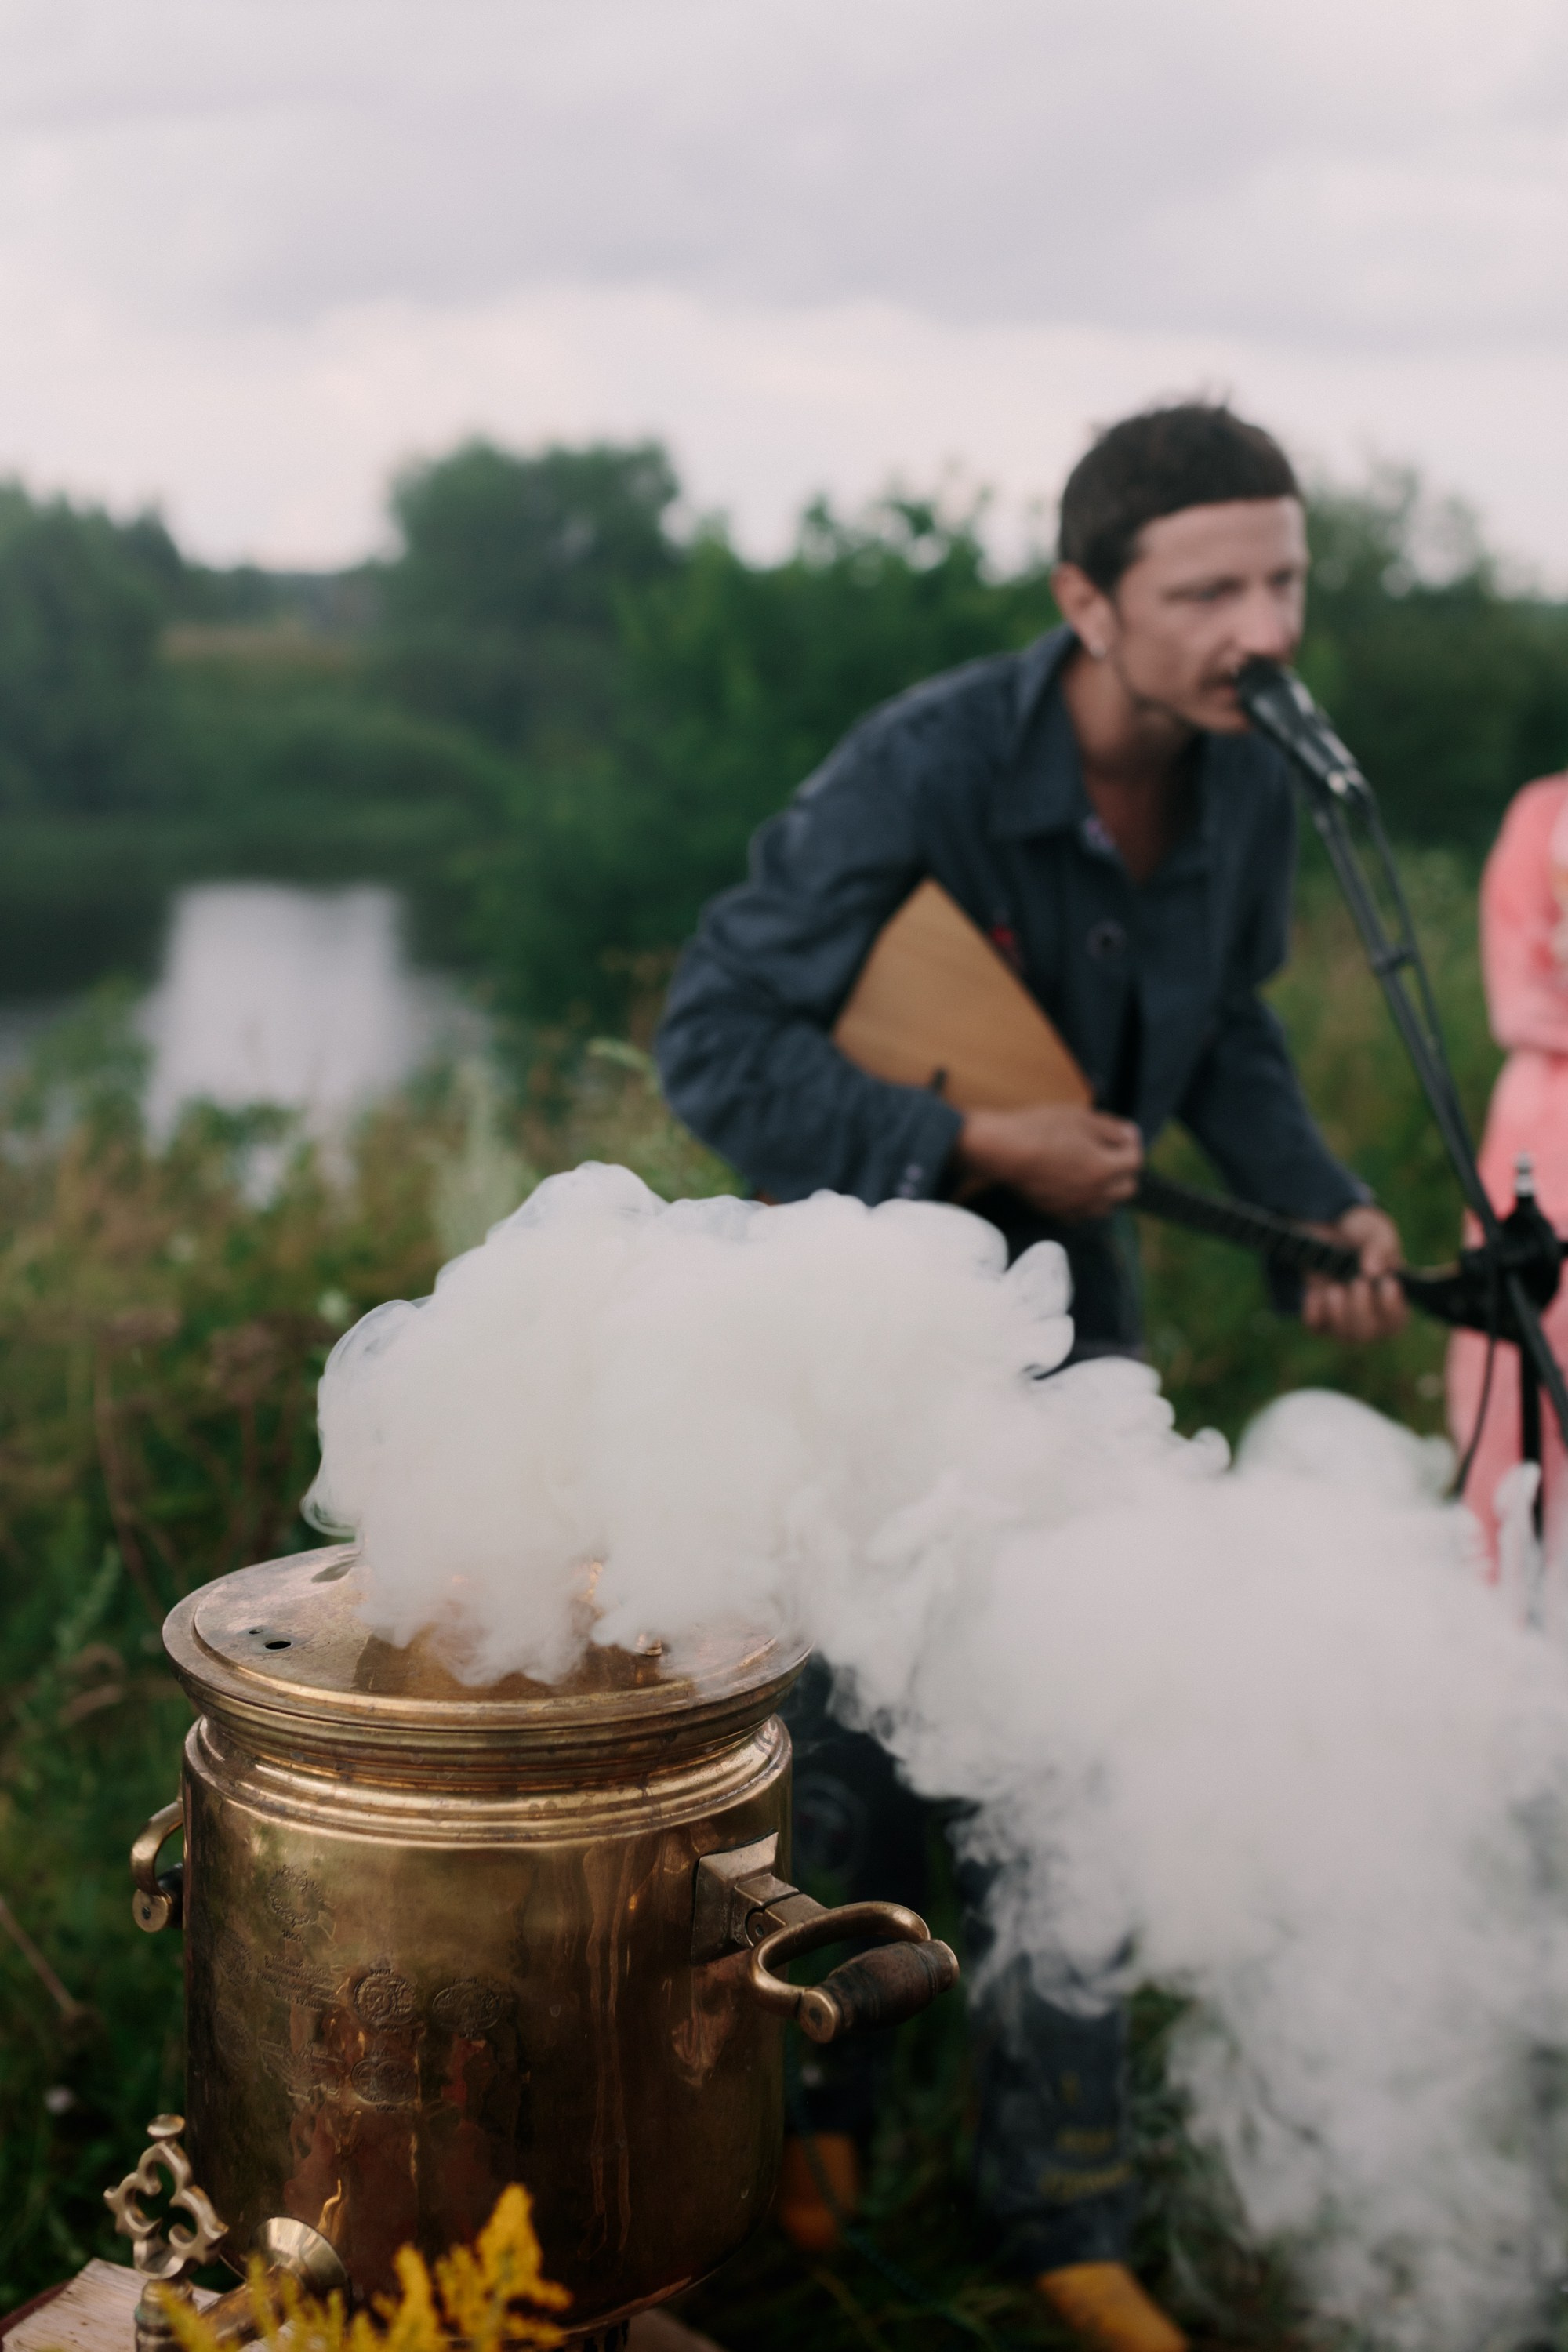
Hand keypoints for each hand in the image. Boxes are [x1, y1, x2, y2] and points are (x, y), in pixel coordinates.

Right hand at [954, 1103, 1142, 1221]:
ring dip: (1108, 1189)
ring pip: (1107, 1205)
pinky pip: (1083, 1214)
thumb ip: (1112, 1128)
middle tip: (1109, 1152)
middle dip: (1124, 1170)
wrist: (1002, 1152)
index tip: (1121, 1134)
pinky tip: (1073, 1185)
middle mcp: (1095, 1194)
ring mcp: (1076, 1207)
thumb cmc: (1039, 1130)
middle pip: (1128, 1188)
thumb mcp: (1081, 1118)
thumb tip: (1130, 1135)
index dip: (1131, 1144)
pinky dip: (1085, 1201)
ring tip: (1092, 1170)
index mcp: (1105, 1169)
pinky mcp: (1057, 1214)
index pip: (1136, 1161)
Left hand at [1301, 1203, 1407, 1341]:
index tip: (1386, 1283)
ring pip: (1346, 1337)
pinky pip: (1316, 1328)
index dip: (1392, 1309)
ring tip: (1334, 1289)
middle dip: (1362, 1311)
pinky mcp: (1320, 1315)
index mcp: (1392, 1297)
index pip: (1397, 1321)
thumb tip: (1373, 1270)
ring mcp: (1344, 1318)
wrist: (1327, 1227)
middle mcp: (1371, 1314)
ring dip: (1339, 1314)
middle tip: (1357, 1283)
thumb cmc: (1360, 1232)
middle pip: (1370, 1334)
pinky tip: (1315, 1293)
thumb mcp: (1374, 1230)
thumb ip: (1380, 1246)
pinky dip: (1314, 1312)